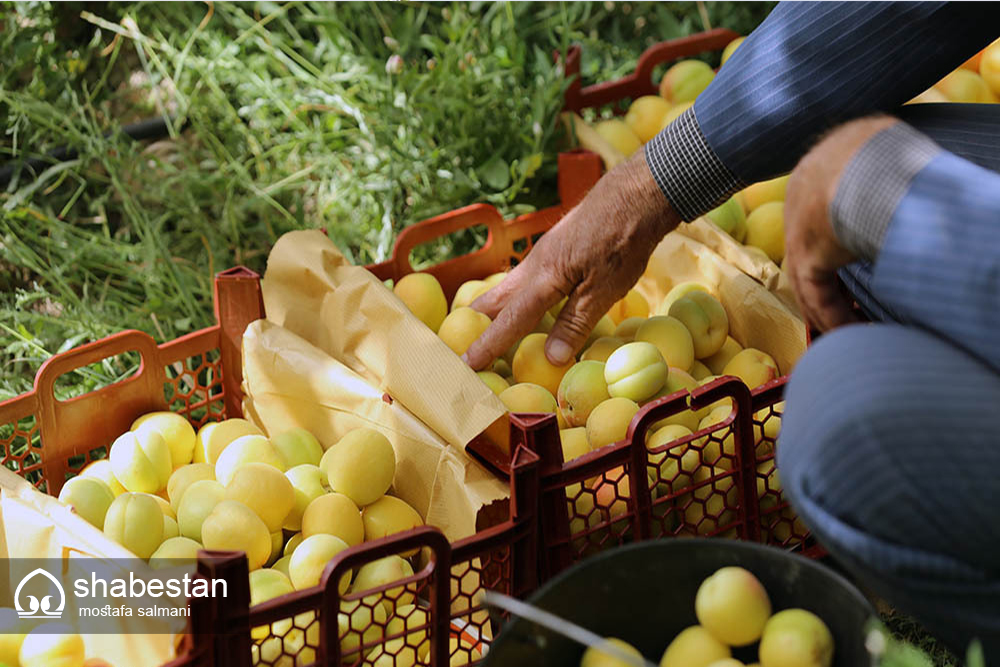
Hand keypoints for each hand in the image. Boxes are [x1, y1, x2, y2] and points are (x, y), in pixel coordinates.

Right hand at [462, 151, 679, 369]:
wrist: (636, 193)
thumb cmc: (623, 242)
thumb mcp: (604, 290)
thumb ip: (575, 324)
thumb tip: (551, 357)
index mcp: (543, 279)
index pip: (509, 320)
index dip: (487, 345)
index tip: (464, 364)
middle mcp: (534, 266)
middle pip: (494, 300)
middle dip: (477, 324)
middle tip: (461, 347)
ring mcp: (542, 254)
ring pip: (507, 287)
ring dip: (493, 310)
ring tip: (485, 330)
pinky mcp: (554, 248)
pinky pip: (523, 279)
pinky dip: (514, 297)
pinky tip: (524, 304)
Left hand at [785, 115, 898, 330]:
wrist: (867, 159)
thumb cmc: (881, 149)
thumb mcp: (874, 150)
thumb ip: (875, 169)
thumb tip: (895, 170)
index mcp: (810, 178)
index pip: (813, 220)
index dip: (829, 246)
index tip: (846, 262)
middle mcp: (796, 208)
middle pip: (806, 255)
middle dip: (824, 283)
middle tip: (843, 305)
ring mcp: (798, 234)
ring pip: (808, 281)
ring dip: (829, 307)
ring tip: (850, 325)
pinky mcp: (808, 257)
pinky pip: (819, 294)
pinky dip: (834, 313)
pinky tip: (849, 328)